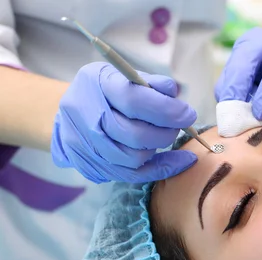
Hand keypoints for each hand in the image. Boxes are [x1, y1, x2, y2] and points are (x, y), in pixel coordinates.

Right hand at [51, 62, 197, 183]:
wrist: (68, 115)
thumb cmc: (105, 91)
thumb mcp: (123, 76)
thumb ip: (150, 82)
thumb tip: (175, 92)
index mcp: (96, 85)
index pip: (133, 100)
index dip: (166, 109)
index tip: (188, 113)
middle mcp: (86, 116)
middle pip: (134, 134)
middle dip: (166, 132)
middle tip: (180, 125)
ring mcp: (87, 145)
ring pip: (133, 157)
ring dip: (158, 147)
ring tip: (164, 135)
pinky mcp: (94, 167)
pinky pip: (134, 175)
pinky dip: (163, 169)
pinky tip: (181, 161)